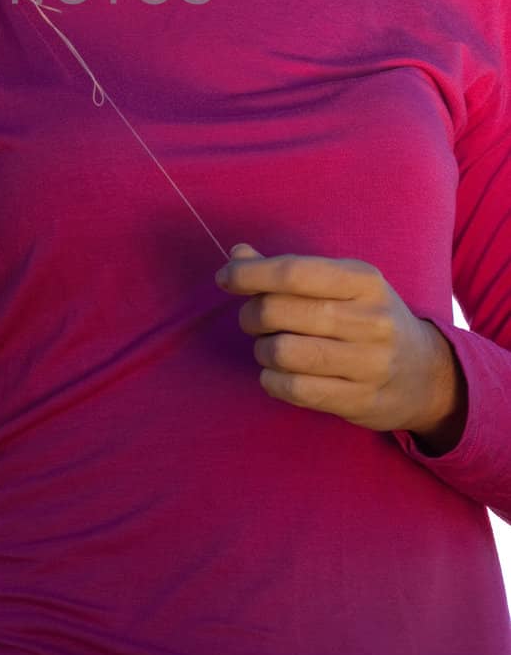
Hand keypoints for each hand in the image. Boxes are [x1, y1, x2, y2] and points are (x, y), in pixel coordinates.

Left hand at [214, 244, 464, 442]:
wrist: (428, 374)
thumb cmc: (369, 319)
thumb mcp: (342, 285)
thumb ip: (289, 270)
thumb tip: (237, 254)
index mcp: (363, 280)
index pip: (293, 272)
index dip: (249, 274)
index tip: (225, 278)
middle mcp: (370, 320)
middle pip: (280, 311)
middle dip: (251, 314)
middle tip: (253, 319)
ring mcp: (369, 364)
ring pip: (283, 352)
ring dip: (261, 349)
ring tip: (268, 347)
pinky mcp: (361, 401)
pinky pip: (295, 389)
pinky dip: (272, 380)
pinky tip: (277, 373)